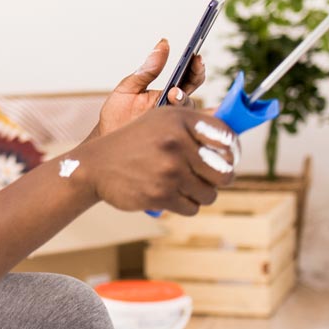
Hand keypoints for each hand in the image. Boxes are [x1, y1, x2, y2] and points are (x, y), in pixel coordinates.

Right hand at [78, 107, 236, 215]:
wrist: (95, 166)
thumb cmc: (134, 142)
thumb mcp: (161, 119)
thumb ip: (195, 125)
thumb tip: (233, 143)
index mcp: (180, 120)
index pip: (228, 138)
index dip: (233, 152)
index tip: (228, 159)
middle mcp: (176, 142)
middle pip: (225, 171)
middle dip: (219, 178)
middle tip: (207, 178)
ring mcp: (169, 170)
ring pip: (210, 193)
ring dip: (201, 194)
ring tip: (183, 186)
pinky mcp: (161, 194)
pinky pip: (192, 208)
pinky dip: (185, 205)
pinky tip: (170, 195)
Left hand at [95, 39, 206, 136]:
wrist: (106, 140)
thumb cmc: (117, 114)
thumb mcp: (129, 87)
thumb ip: (147, 69)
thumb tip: (163, 43)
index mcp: (168, 93)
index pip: (189, 78)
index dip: (196, 68)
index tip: (196, 56)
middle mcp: (174, 109)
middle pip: (194, 94)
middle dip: (193, 84)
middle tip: (180, 78)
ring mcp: (173, 125)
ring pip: (191, 114)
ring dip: (184, 103)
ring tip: (172, 95)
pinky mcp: (170, 140)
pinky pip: (186, 134)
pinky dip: (190, 125)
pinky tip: (185, 118)